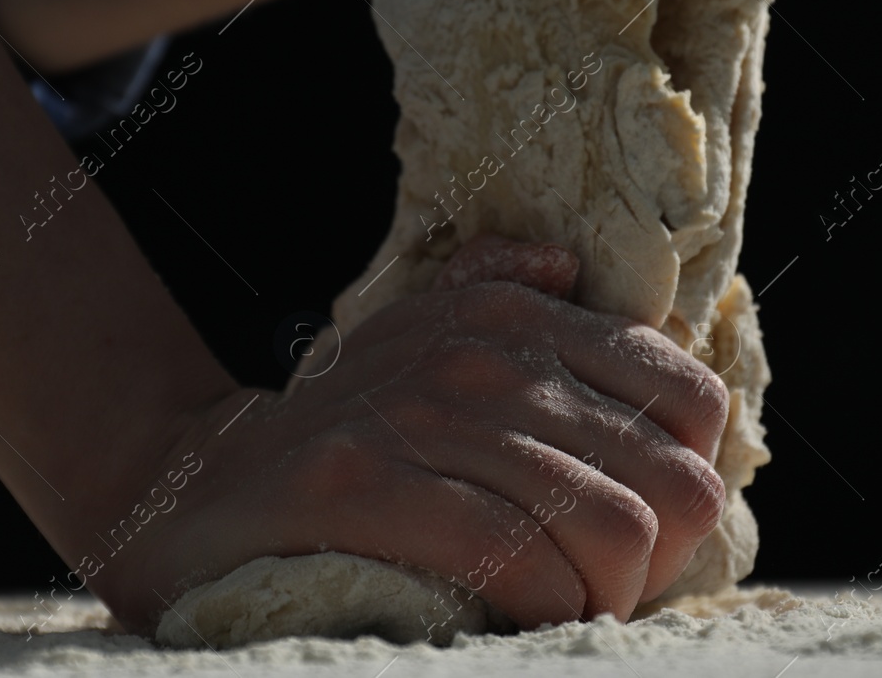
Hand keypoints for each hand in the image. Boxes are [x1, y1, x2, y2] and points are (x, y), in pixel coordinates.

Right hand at [103, 235, 728, 636]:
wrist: (191, 481)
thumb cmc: (343, 429)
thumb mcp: (418, 338)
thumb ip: (499, 292)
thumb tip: (563, 263)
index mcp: (515, 315)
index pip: (690, 401)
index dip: (686, 486)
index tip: (639, 533)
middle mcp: (480, 352)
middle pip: (671, 480)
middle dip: (655, 563)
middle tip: (601, 592)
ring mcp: (418, 413)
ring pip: (610, 528)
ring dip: (600, 599)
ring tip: (558, 610)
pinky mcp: (361, 483)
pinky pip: (517, 560)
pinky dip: (537, 608)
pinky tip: (509, 617)